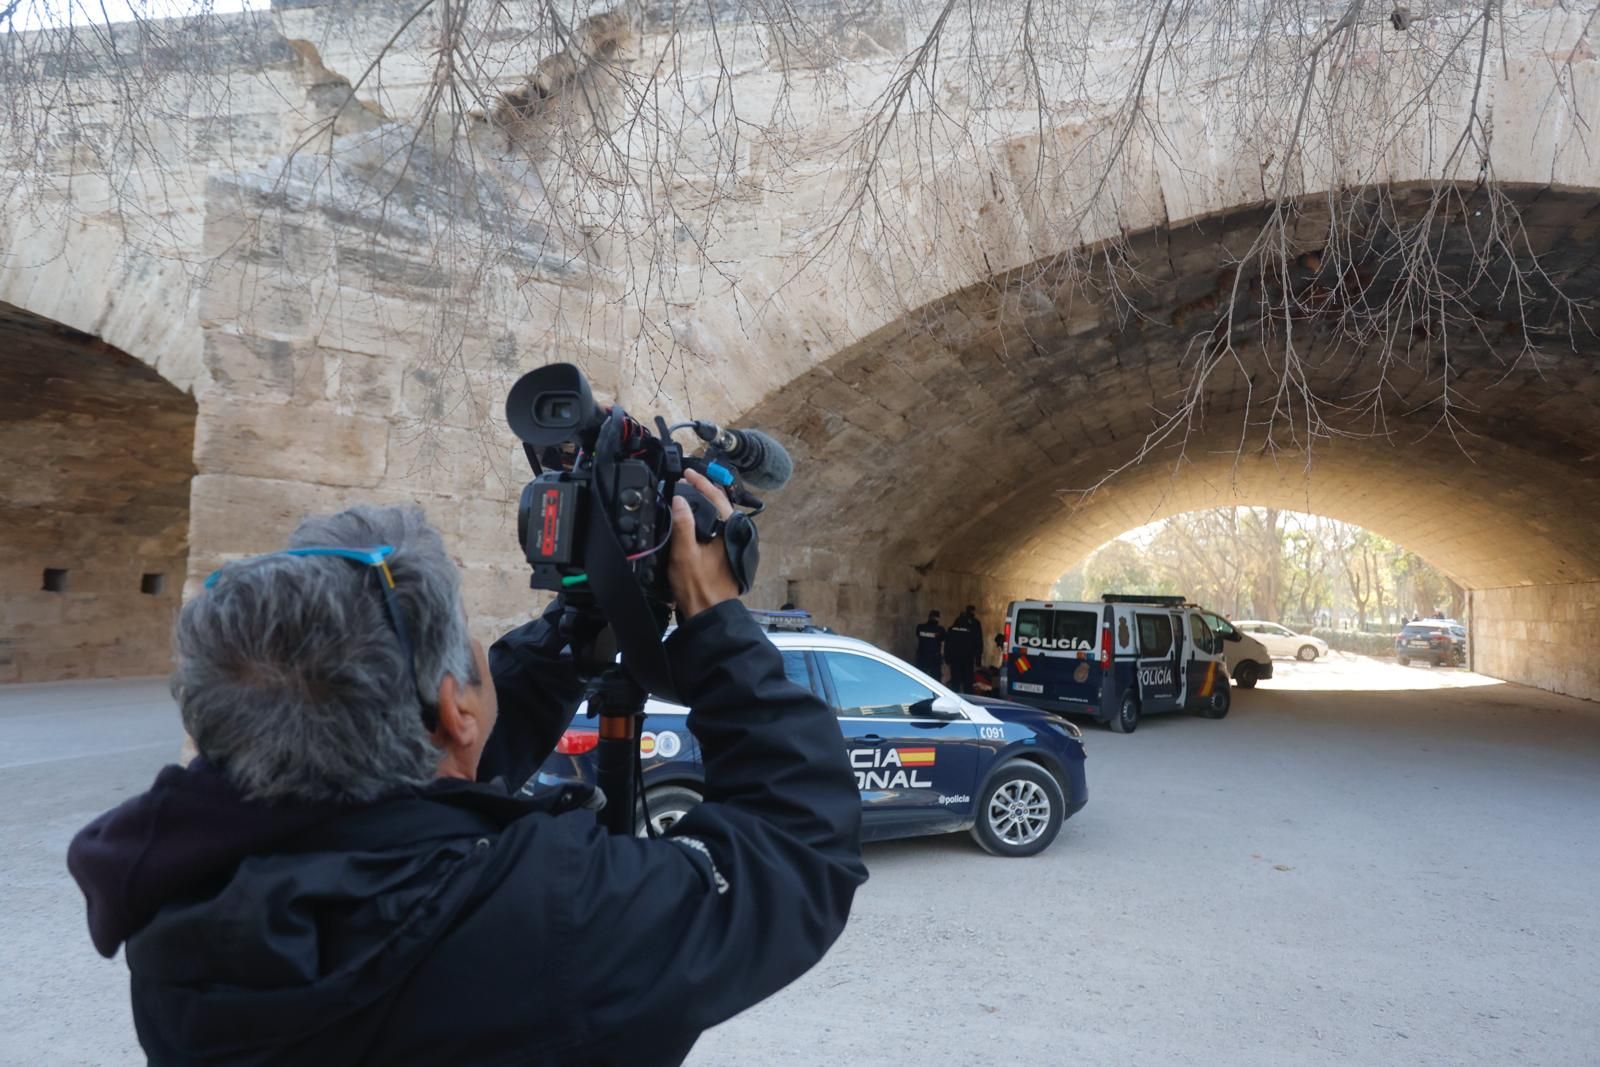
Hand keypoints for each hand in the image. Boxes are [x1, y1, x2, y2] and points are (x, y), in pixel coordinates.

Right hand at [669, 468, 739, 619]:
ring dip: (701, 504)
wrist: (709, 613)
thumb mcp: (685, 553)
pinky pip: (713, 528)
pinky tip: (689, 519)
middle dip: (701, 490)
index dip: (700, 483)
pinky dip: (702, 519)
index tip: (687, 473)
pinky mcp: (724, 553)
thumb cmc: (700, 588)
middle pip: (718, 504)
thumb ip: (683, 524)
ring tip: (685, 494)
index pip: (716, 497)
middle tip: (684, 480)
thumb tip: (679, 499)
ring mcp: (730, 544)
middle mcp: (734, 534)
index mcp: (730, 530)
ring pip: (716, 516)